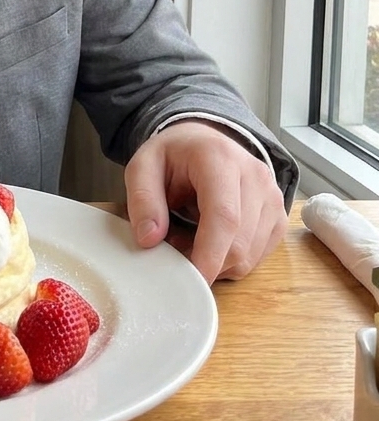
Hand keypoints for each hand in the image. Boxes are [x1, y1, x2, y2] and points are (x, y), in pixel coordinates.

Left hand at [124, 119, 286, 282]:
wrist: (203, 141)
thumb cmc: (173, 155)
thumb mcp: (142, 166)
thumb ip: (142, 199)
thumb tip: (149, 239)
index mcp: (220, 159)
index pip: (224, 216)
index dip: (209, 253)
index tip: (190, 278)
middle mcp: (256, 177)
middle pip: (239, 242)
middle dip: (205, 261)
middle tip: (174, 247)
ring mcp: (273, 198)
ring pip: (250, 256)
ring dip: (217, 262)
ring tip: (190, 237)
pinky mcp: (278, 217)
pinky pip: (257, 257)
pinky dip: (231, 260)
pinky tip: (211, 240)